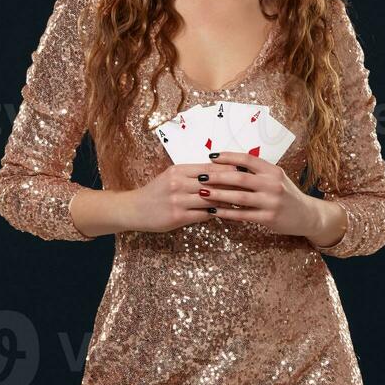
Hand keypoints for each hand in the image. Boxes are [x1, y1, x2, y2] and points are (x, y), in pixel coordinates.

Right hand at [124, 162, 241, 234]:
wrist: (134, 209)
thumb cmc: (155, 192)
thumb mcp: (171, 177)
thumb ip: (191, 174)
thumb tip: (218, 172)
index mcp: (178, 170)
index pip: (209, 168)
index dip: (228, 169)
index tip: (244, 170)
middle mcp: (178, 183)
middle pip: (212, 182)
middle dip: (232, 184)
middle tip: (250, 186)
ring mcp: (178, 200)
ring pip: (210, 198)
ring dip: (227, 200)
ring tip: (243, 200)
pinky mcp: (178, 217)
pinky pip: (203, 214)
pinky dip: (216, 213)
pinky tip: (226, 213)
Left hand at [201, 151, 317, 236]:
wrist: (307, 215)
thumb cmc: (286, 194)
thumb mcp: (275, 178)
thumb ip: (256, 172)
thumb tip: (228, 165)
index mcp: (273, 171)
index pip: (247, 159)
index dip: (228, 157)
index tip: (212, 156)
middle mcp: (273, 184)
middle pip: (240, 178)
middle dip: (217, 176)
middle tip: (200, 176)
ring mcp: (271, 202)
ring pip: (239, 197)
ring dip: (218, 194)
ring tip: (202, 193)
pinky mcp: (269, 218)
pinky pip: (242, 215)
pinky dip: (226, 212)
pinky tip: (213, 211)